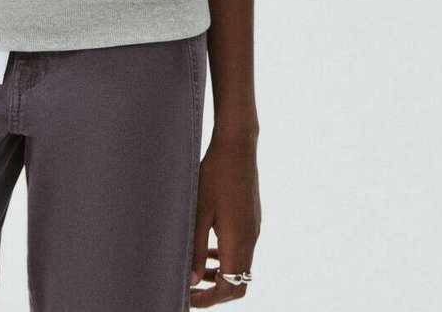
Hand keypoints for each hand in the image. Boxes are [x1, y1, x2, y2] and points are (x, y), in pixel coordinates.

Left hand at [189, 131, 260, 305]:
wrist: (237, 146)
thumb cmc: (214, 175)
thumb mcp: (199, 212)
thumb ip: (196, 248)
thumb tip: (192, 280)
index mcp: (237, 240)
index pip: (229, 288)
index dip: (208, 299)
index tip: (188, 297)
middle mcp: (250, 238)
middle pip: (239, 283)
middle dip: (216, 292)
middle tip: (193, 289)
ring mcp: (254, 229)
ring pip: (241, 267)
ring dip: (221, 274)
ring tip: (197, 270)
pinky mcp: (252, 219)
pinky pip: (243, 249)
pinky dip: (227, 257)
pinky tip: (210, 247)